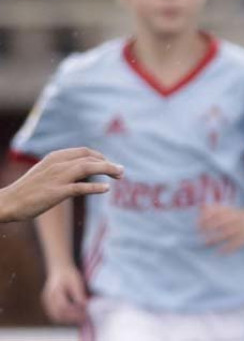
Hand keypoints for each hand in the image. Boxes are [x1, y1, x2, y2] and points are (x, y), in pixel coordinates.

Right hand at [1, 148, 123, 221]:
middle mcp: (57, 164)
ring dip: (107, 170)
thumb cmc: (27, 189)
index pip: (84, 151)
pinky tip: (106, 189)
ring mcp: (56, 178)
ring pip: (87, 168)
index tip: (110, 165)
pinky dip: (95, 188)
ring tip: (120, 175)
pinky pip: (79, 188)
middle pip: (89, 158)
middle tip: (122, 172)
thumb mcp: (45, 172)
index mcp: (55, 157)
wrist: (8, 202)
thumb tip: (82, 170)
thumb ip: (63, 168)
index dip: (101, 157)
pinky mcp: (55, 193)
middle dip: (108, 163)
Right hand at [42, 265, 87, 323]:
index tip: (85, 313)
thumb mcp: (76, 281)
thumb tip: (85, 305)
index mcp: (55, 291)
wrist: (59, 268)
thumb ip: (79, 293)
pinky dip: (64, 317)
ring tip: (80, 317)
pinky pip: (55, 314)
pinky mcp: (48, 304)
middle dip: (72, 318)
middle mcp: (48, 298)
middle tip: (84, 317)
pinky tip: (74, 315)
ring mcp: (46, 302)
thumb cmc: (68, 274)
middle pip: (59, 314)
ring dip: (68, 319)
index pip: (64, 306)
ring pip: (56, 316)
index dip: (75, 312)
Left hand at [198, 204, 243, 253]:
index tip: (197, 224)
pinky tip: (218, 252)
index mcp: (230, 210)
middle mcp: (235, 218)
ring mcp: (240, 227)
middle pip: (221, 221)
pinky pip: (236, 243)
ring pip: (227, 233)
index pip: (217, 212)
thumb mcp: (225, 208)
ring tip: (205, 243)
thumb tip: (199, 207)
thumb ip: (212, 207)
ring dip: (216, 238)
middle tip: (198, 234)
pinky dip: (228, 248)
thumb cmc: (234, 215)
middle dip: (210, 227)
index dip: (206, 218)